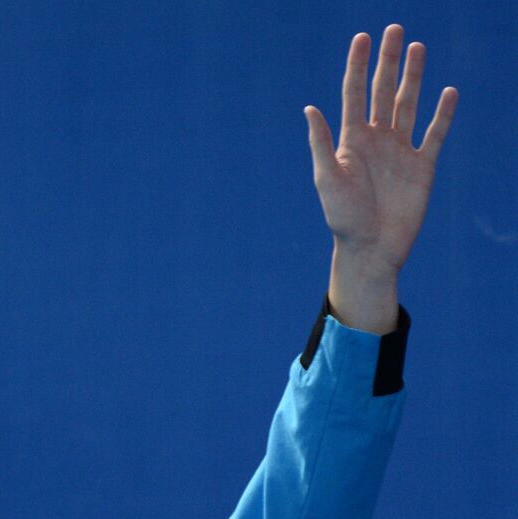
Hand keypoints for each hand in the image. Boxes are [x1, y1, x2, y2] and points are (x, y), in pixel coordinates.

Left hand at [304, 25, 456, 331]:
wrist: (371, 249)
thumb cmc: (342, 218)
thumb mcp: (327, 179)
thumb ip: (322, 143)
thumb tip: (309, 108)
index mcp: (351, 141)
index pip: (354, 94)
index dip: (357, 66)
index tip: (362, 37)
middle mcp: (376, 140)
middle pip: (383, 91)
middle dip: (388, 61)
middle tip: (394, 29)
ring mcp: (400, 151)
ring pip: (408, 105)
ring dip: (414, 77)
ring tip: (418, 47)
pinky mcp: (422, 166)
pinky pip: (434, 134)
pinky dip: (442, 114)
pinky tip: (448, 92)